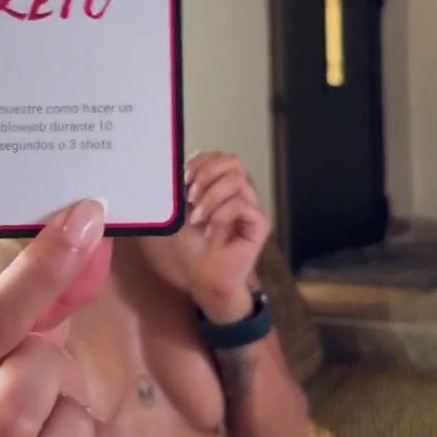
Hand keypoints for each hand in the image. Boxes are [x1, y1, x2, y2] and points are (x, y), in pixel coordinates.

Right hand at [0, 199, 119, 436]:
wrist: (2, 390)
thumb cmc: (12, 339)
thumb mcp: (15, 305)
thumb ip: (45, 271)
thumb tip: (86, 222)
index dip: (43, 270)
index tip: (84, 218)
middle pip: (11, 414)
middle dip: (50, 374)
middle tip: (50, 357)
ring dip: (74, 429)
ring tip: (66, 407)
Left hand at [179, 152, 270, 322]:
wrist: (203, 279)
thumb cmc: (192, 247)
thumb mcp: (180, 214)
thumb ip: (182, 191)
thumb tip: (176, 168)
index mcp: (221, 186)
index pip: (219, 157)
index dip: (201, 162)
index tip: (182, 179)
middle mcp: (239, 193)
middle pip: (233, 161)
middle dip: (207, 174)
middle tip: (191, 196)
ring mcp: (251, 207)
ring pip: (237, 181)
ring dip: (211, 197)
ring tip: (197, 218)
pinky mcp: (259, 224)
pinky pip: (242, 206)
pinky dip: (221, 216)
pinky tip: (211, 233)